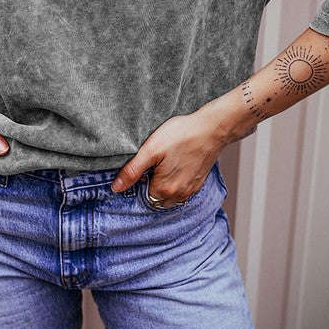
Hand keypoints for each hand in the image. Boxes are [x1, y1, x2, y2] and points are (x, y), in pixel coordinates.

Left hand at [110, 105, 230, 206]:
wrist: (211, 129)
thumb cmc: (181, 135)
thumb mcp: (151, 150)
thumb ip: (132, 171)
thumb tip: (116, 188)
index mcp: (164, 189)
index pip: (143, 196)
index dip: (140, 182)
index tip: (144, 168)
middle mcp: (179, 195)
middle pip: (157, 199)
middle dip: (152, 187)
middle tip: (153, 166)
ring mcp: (191, 190)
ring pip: (171, 198)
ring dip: (165, 188)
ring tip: (164, 167)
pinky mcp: (199, 182)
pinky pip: (183, 192)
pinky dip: (177, 184)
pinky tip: (176, 167)